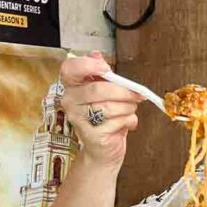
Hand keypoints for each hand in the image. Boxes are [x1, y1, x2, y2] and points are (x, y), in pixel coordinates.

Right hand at [59, 52, 144, 169]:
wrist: (102, 151)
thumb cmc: (104, 119)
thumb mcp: (104, 93)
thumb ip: (101, 75)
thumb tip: (97, 55)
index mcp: (72, 86)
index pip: (70, 69)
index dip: (87, 65)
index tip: (106, 68)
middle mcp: (70, 102)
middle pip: (98, 89)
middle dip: (123, 91)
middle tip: (137, 94)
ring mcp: (79, 120)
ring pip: (110, 106)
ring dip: (128, 107)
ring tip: (129, 110)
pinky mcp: (91, 135)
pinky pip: (117, 121)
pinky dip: (128, 121)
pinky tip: (125, 123)